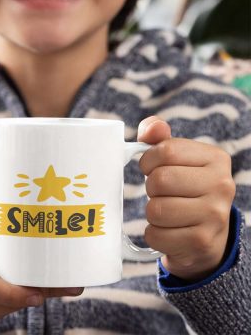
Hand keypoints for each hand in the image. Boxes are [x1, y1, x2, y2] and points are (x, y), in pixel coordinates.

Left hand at [137, 116, 235, 280]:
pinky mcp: (201, 242)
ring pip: (156, 209)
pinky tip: (168, 230)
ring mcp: (215, 216)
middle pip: (159, 180)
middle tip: (161, 193)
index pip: (165, 150)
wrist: (207, 232)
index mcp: (215, 158)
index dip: (148, 160)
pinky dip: (153, 233)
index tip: (151, 168)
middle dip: (150, 188)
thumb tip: (151, 128)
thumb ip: (159, 137)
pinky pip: (155, 235)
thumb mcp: (176, 158)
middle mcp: (222, 185)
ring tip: (166, 211)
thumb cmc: (185, 187)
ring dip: (152, 212)